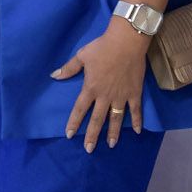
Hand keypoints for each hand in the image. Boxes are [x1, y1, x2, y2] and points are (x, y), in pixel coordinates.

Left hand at [54, 18, 152, 150]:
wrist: (126, 42)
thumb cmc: (102, 48)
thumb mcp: (81, 56)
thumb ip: (68, 68)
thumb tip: (54, 76)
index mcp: (91, 88)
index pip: (80, 110)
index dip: (74, 123)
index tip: (69, 135)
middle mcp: (105, 96)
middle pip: (97, 119)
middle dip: (92, 135)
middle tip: (89, 149)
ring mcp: (122, 96)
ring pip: (116, 119)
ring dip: (113, 133)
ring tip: (110, 145)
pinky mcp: (135, 93)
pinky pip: (136, 110)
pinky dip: (137, 121)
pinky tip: (136, 132)